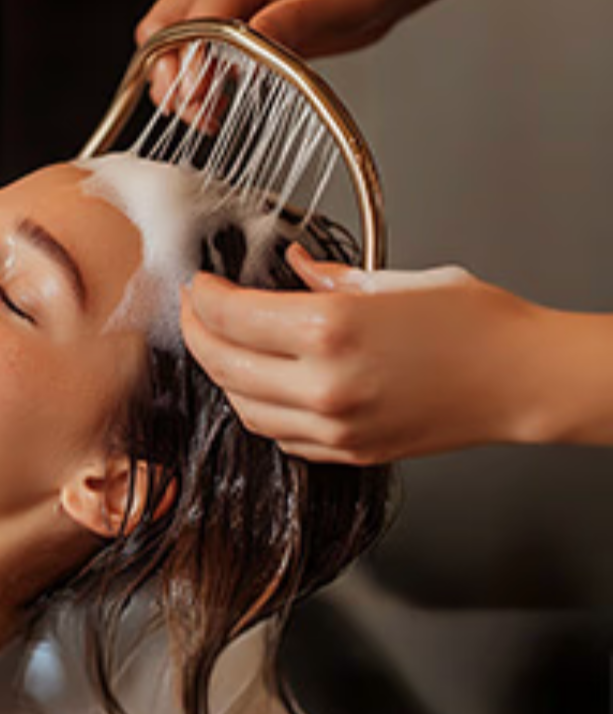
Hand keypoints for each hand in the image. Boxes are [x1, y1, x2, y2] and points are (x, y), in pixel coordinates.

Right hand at [136, 0, 413, 103]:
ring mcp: (225, 5)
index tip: (199, 97)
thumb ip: (287, 22)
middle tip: (192, 109)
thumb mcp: (333, 2)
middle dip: (168, 74)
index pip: (189, 20)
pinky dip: (198, 83)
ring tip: (205, 115)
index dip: (187, 61)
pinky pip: (198, 56)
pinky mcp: (235, 28)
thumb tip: (250, 42)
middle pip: (162, 31)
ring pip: (173, 46)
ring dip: (180, 83)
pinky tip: (217, 104)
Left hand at [180, 245, 551, 464]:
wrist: (523, 379)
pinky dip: (258, 407)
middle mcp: (324, 383)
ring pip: (243, 406)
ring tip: (220, 344)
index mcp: (330, 329)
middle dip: (196, 332)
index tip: (199, 284)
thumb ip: (330, 277)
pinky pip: (280, 435)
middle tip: (194, 310)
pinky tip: (260, 382)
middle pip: (223, 362)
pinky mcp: (349, 452)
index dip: (202, 297)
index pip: (229, 316)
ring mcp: (335, 425)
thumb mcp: (395, 279)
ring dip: (222, 373)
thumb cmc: (474, 323)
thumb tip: (294, 266)